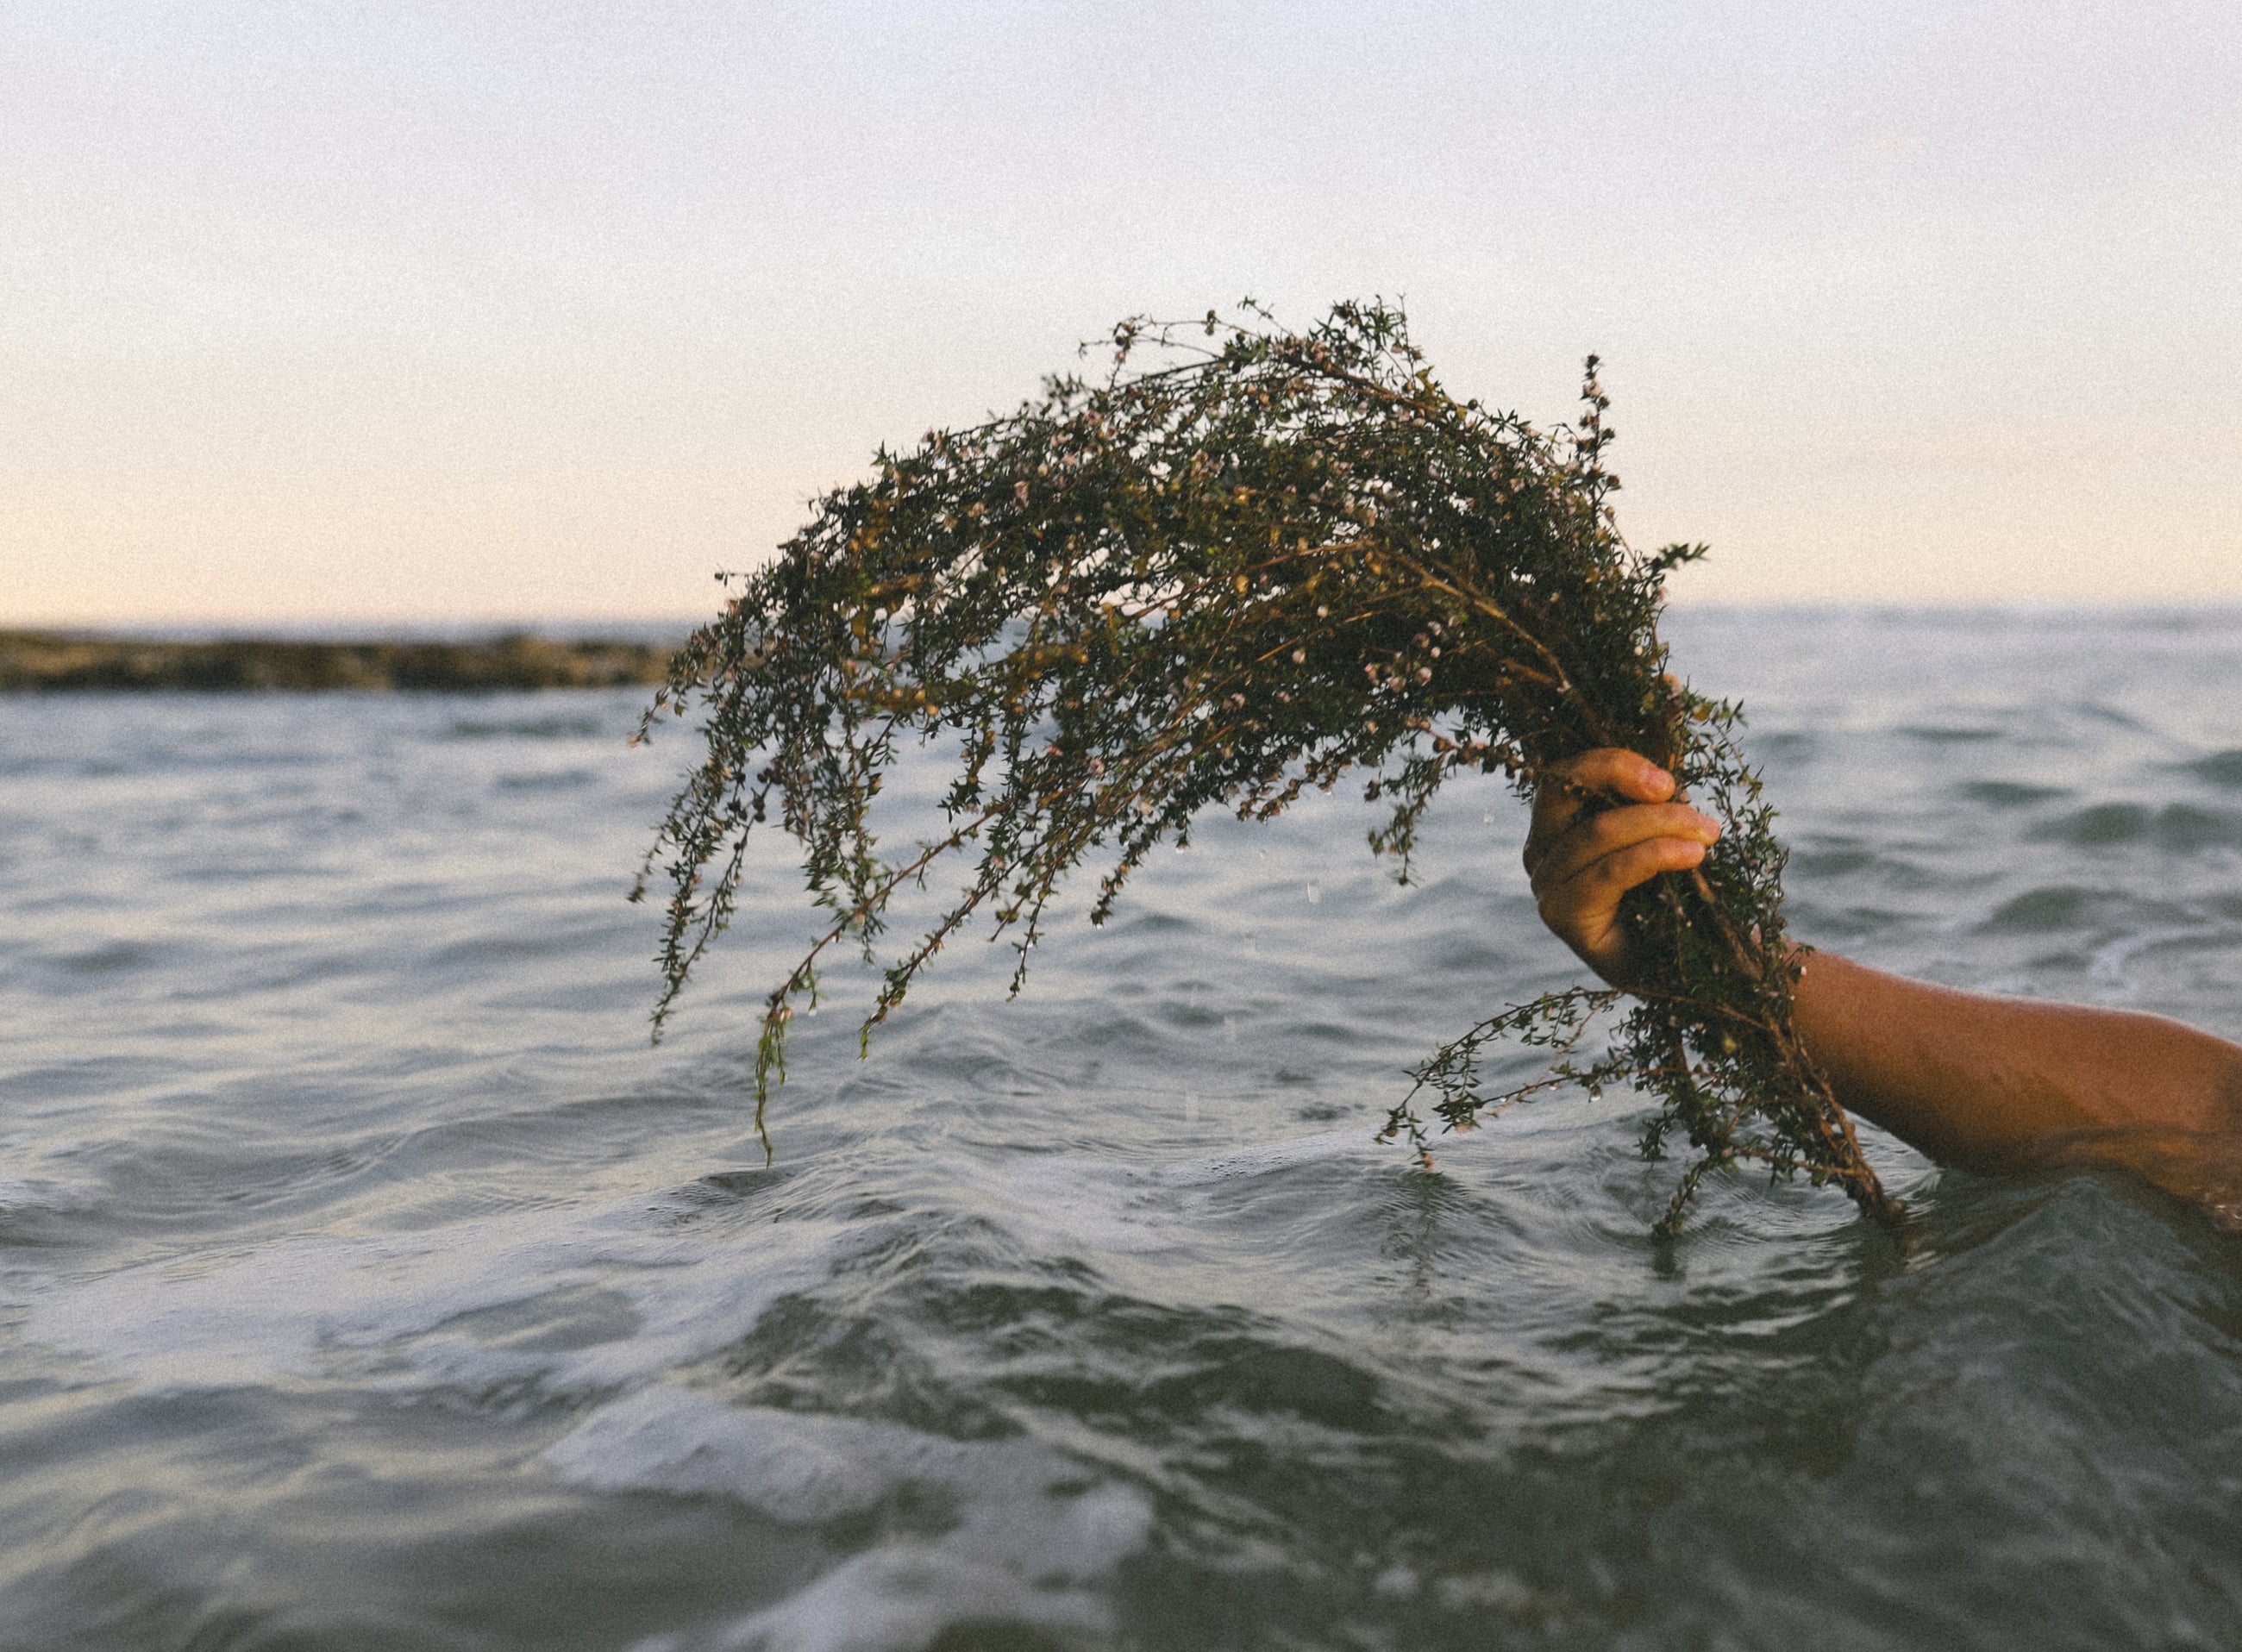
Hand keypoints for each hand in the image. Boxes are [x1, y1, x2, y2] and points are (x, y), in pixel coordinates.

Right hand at [1521, 749, 1720, 985]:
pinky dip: (1654, 856)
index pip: (1563, 774)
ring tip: (1708, 833)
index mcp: (1555, 823)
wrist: (1686, 966)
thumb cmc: (1672, 893)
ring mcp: (1546, 885)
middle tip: (1682, 794)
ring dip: (1659, 824)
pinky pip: (1607, 873)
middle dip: (1625, 779)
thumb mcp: (1658, 835)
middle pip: (1564, 790)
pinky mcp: (1563, 917)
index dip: (1611, 763)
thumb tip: (1666, 772)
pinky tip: (1692, 855)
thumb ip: (1649, 801)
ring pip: (1596, 831)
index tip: (1667, 778)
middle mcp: (1540, 851)